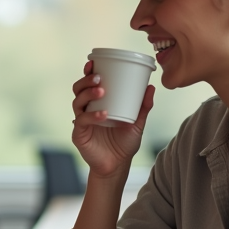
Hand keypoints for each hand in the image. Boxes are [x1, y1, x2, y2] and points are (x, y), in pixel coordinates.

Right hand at [71, 60, 153, 178]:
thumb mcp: (137, 122)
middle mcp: (86, 110)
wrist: (117, 165)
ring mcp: (81, 121)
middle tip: (100, 77)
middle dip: (86, 80)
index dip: (88, 72)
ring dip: (88, 93)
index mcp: (97, 103)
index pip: (88, 84)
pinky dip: (92, 115)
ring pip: (77, 102)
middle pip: (78, 89)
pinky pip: (82, 121)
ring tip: (102, 90)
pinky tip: (103, 113)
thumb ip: (143, 106)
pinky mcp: (79, 134)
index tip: (93, 62)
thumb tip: (151, 87)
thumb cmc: (124, 142)